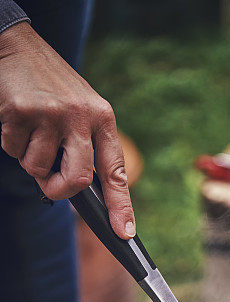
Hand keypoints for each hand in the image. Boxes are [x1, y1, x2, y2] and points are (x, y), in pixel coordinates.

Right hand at [0, 22, 134, 238]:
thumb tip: (80, 193)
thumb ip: (85, 148)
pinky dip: (12, 144)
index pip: (116, 171)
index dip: (121, 206)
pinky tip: (16, 121)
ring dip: (30, 161)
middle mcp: (82, 116)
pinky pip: (14, 151)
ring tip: (32, 133)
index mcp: (103, 119)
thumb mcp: (81, 112)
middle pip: (79, 179)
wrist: (18, 46)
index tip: (124, 232)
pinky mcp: (22, 111)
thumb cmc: (52, 88)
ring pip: (39, 168)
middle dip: (61, 189)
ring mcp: (52, 114)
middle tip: (51, 183)